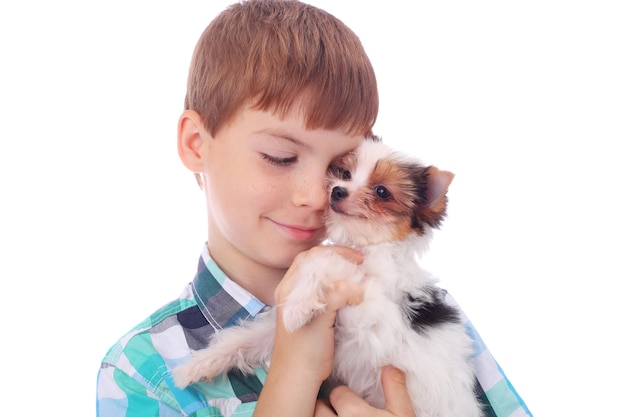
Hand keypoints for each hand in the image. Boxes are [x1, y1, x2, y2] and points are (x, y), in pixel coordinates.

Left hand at [253, 245, 363, 416]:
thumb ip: (335, 297)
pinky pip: (324, 290)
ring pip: (320, 276)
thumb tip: (355, 286)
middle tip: (360, 263)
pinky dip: (339, 285)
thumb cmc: (304, 353)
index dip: (334, 253)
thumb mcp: (320, 322)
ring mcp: (300, 302)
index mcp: (289, 289)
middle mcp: (292, 292)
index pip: (311, 257)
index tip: (356, 259)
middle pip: (315, 263)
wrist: (297, 379)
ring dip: (340, 272)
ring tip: (358, 275)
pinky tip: (352, 291)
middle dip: (338, 259)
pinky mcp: (310, 313)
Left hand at [315, 367, 416, 416]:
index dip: (345, 396)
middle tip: (343, 411)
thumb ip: (396, 389)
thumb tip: (389, 368)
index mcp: (354, 414)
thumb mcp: (403, 414)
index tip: (353, 401)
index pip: (337, 394)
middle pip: (321, 407)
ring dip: (325, 416)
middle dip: (329, 407)